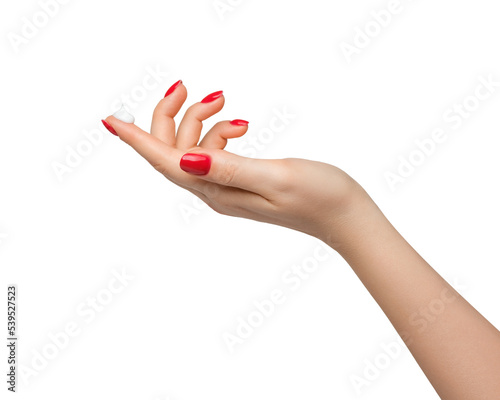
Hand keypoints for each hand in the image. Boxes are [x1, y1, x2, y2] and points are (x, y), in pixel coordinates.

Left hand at [102, 81, 371, 248]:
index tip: (110, 121)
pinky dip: (219, 131)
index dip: (138, 140)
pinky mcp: (239, 182)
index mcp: (218, 191)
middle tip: (190, 86)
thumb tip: (186, 160)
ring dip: (202, 118)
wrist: (343, 216)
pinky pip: (213, 153)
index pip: (167, 162)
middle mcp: (215, 192)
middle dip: (175, 115)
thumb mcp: (275, 176)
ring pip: (193, 147)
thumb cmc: (319, 196)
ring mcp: (226, 188)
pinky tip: (240, 124)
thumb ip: (230, 168)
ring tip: (226, 100)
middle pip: (174, 151)